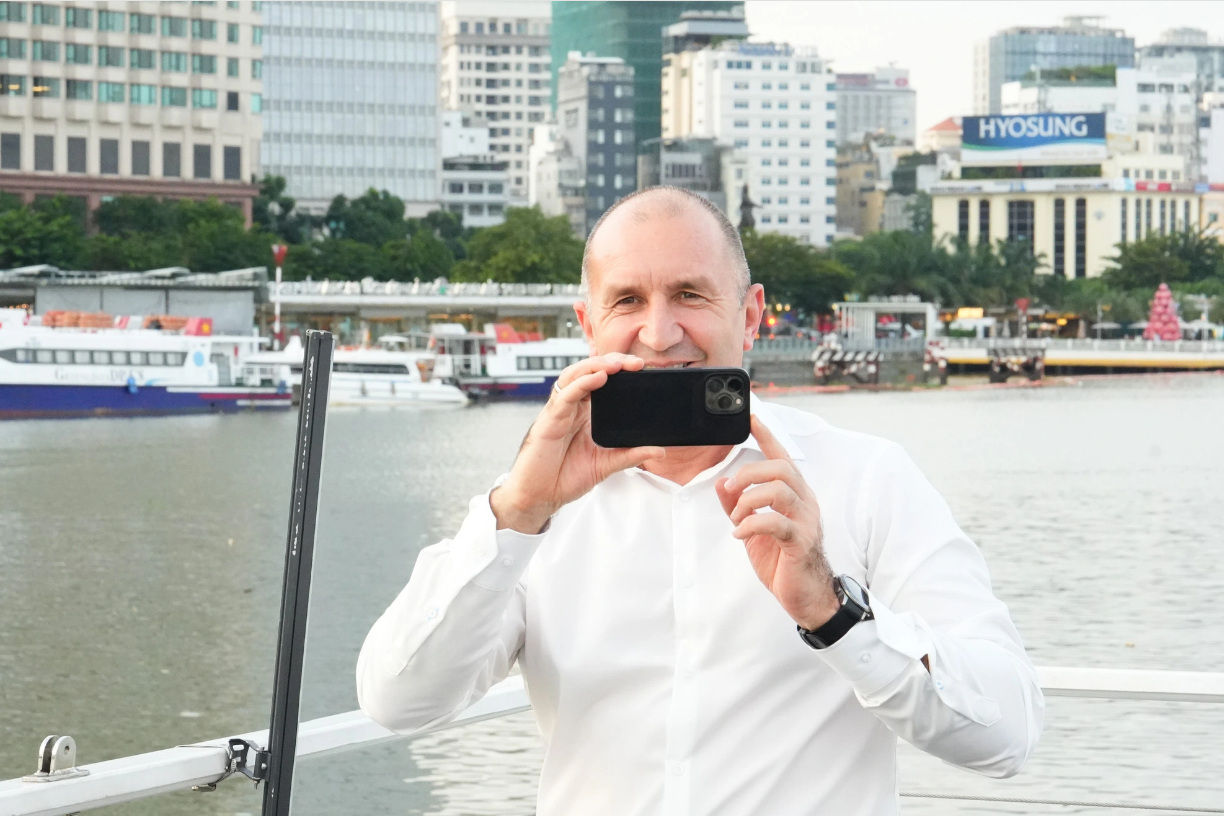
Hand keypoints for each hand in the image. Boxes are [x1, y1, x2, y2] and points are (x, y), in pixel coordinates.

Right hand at [491, 353, 664, 533]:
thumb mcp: (606, 465)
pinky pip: (565, 396)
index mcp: (585, 413)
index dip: (619, 371)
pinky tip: (598, 378)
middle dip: (611, 362)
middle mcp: (572, 407)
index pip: (601, 380)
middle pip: (588, 372)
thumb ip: (631, 455)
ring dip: (596, 366)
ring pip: (574, 376)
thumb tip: (659, 451)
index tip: (641, 369)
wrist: (539, 496)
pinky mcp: (549, 420)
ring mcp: (559, 411)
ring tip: (617, 365)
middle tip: (635, 363)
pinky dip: (581, 384)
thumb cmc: (565, 477)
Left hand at [715, 416, 840, 630]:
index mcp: (795, 495)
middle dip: (749, 473)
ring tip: (737, 518)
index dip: (766, 435)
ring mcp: (806, 520)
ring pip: (778, 490)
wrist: (806, 595)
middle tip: (732, 489)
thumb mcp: (753, 528)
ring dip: (748, 500)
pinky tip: (740, 534)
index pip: (782, 457)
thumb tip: (721, 483)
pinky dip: (750, 524)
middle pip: (780, 468)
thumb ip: (738, 505)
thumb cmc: (783, 560)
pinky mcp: (801, 541)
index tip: (750, 417)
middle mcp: (804, 502)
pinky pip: (775, 522)